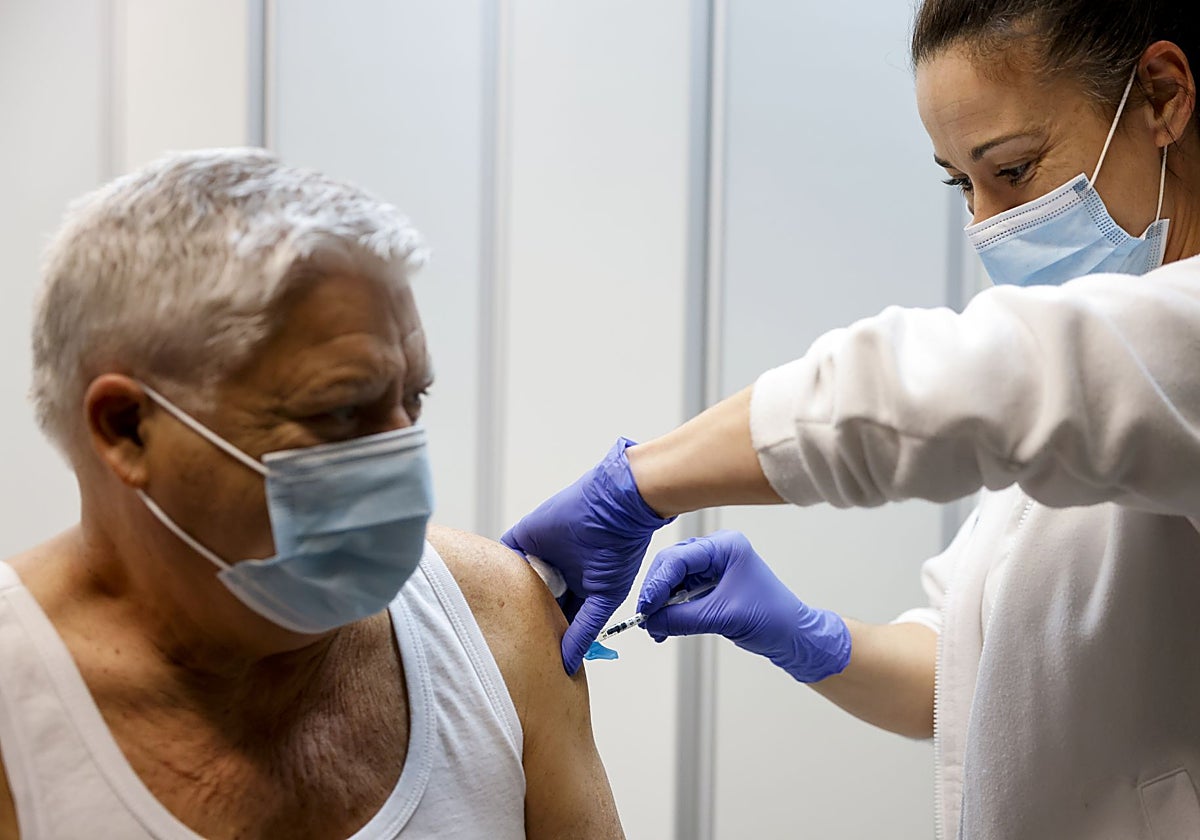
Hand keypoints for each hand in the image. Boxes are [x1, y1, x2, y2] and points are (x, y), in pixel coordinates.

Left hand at [502, 438, 673, 673]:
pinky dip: (500, 574)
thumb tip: (568, 663)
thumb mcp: (603, 600)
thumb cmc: (619, 551)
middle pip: (533, 603)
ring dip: (512, 600)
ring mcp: (538, 555)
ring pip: (516, 585)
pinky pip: (505, 560)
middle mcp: (556, 572)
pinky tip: (498, 595)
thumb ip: (583, 631)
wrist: (614, 509)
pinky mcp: (523, 539)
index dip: (550, 635)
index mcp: (577, 586)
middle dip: (528, 620)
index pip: (557, 617)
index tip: (540, 657)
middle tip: (516, 644)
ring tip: (504, 624)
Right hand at [638, 530, 850, 682]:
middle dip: (656, 592)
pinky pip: (683, 591)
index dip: (658, 583)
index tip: (645, 607)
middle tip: (646, 617)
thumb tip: (651, 622)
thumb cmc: (771, 618)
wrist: (793, 636)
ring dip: (662, 603)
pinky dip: (672, 608)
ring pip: (675, 579)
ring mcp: (714, 566)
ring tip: (656, 627)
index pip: (679, 558)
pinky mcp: (712, 584)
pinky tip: (666, 625)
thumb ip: (682, 619)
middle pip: (672, 564)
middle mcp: (718, 551)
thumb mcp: (722, 617)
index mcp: (725, 547)